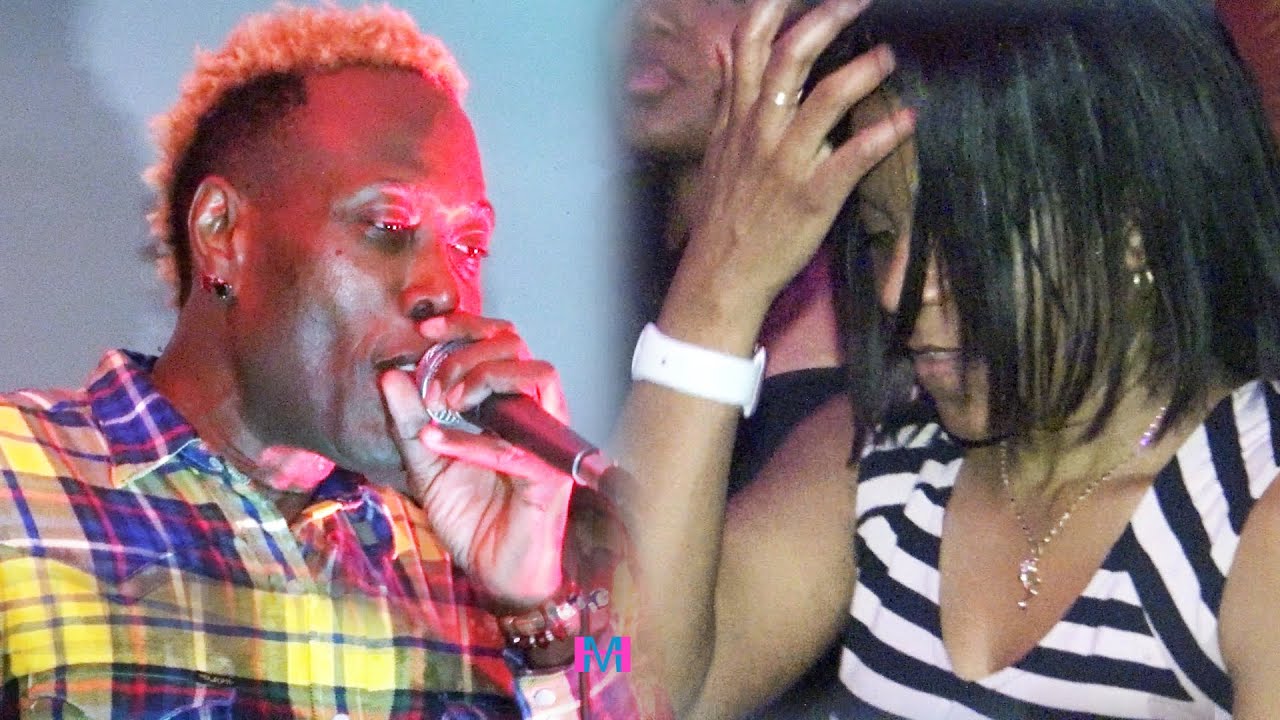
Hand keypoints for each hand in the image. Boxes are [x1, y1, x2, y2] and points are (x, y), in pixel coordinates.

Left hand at [379, 312, 572, 608]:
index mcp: (509, 403)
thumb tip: (392, 374)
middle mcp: (533, 414)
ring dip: (486, 380)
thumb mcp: (426, 463)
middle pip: (519, 347)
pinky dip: (470, 441)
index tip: (424, 330)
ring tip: (446, 403)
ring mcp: (545, 442)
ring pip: (537, 377)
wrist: (495, 572)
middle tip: (436, 384)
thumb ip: (410, 420)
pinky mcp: (547, 476)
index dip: (465, 326)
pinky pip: (512, 448)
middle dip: (469, 352)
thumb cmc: (473, 517)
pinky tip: (434, 441)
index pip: (501, 341)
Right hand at [664, 0, 914, 338]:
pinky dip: (883, 135)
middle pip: (790, 57)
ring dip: (861, 71)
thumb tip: (722, 51)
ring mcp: (787, 162)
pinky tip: (907, 120)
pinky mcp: (813, 195)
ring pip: (824, 99)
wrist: (721, 274)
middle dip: (826, 19)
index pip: (750, 46)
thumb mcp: (715, 148)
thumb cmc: (723, 212)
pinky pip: (853, 157)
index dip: (775, 8)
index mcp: (739, 117)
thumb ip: (725, 96)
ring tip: (888, 54)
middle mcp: (761, 130)